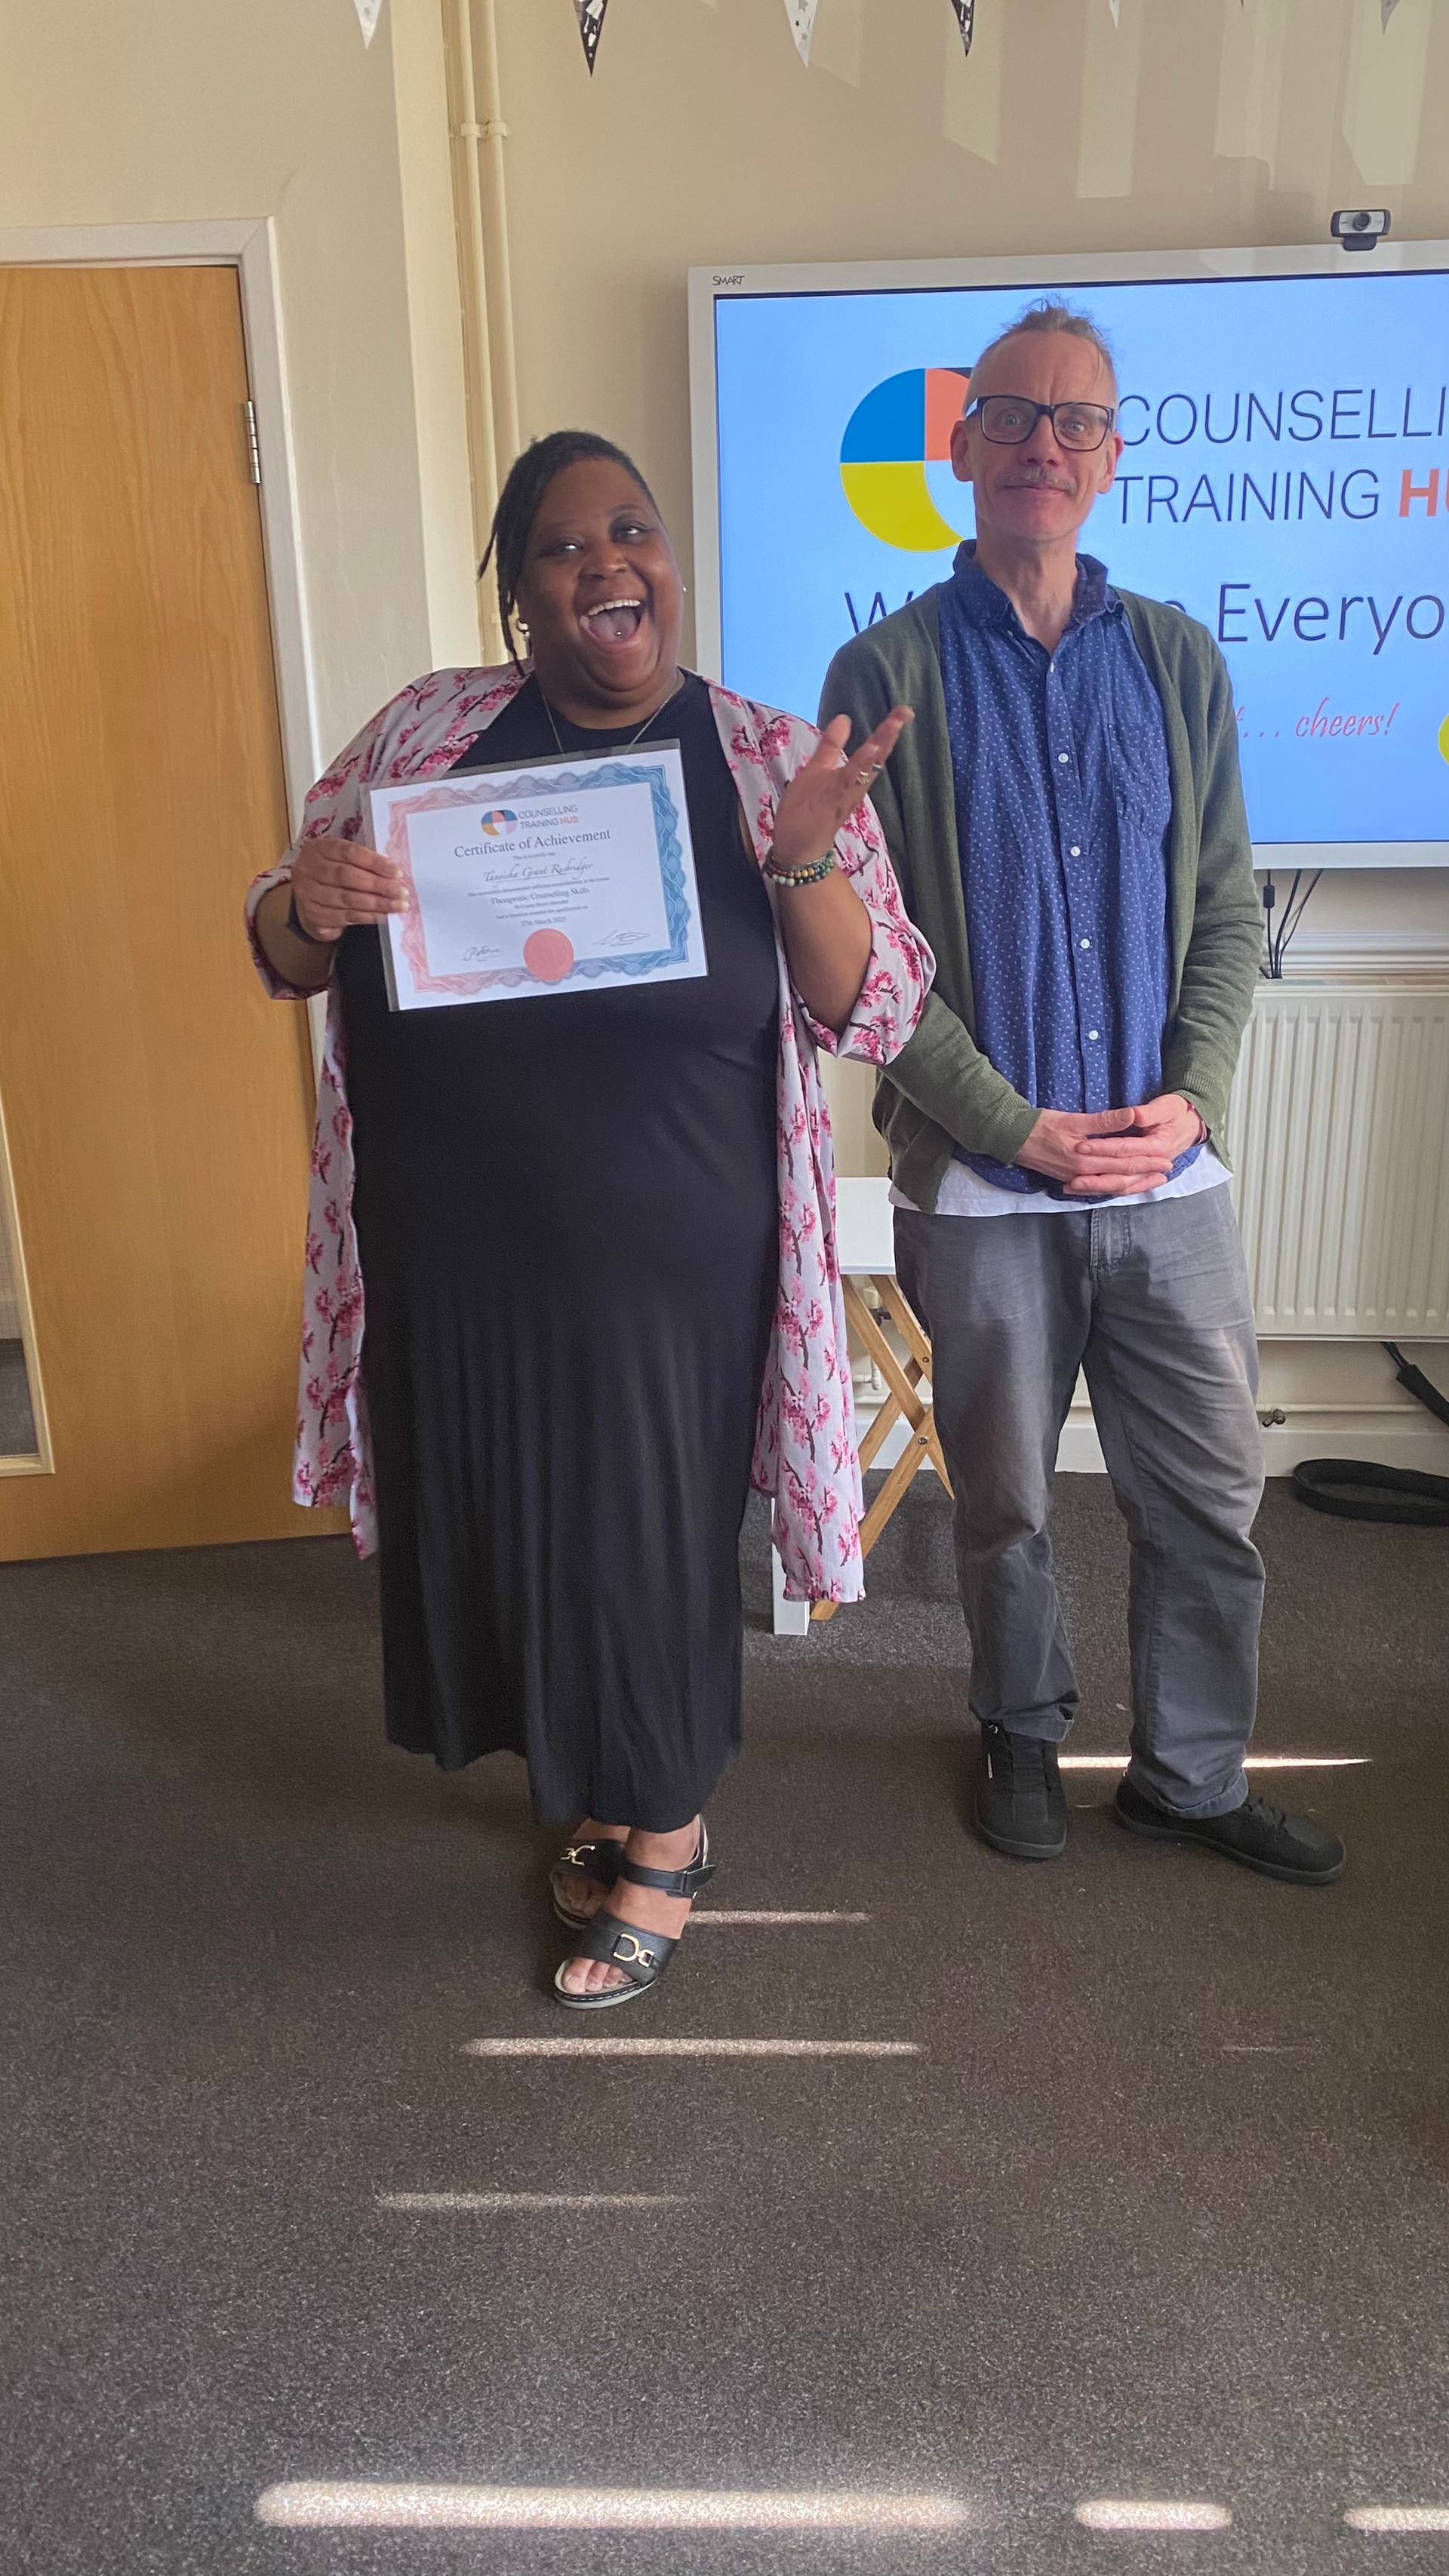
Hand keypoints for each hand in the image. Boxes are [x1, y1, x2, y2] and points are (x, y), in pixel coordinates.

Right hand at [288, 834, 408, 943]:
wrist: (308, 900)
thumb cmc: (331, 874)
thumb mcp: (340, 859)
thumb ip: (360, 861)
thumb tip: (393, 873)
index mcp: (318, 848)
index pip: (349, 853)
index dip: (374, 862)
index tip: (397, 872)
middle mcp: (307, 869)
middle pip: (347, 876)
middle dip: (378, 885)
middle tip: (401, 892)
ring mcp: (307, 894)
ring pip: (347, 899)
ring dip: (377, 903)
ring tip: (398, 905)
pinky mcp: (313, 915)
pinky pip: (346, 916)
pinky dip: (368, 917)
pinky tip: (383, 916)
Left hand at [770, 706, 912, 873]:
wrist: (797, 848)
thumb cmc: (807, 810)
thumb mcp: (817, 770)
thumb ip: (831, 746)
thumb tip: (844, 718)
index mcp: (852, 778)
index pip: (874, 750)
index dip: (888, 730)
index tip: (904, 710)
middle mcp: (854, 787)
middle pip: (876, 758)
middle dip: (890, 734)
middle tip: (906, 712)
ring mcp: (843, 795)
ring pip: (865, 769)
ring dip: (878, 748)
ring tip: (892, 726)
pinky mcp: (831, 802)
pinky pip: (847, 782)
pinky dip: (859, 767)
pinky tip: (868, 750)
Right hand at [1015, 1093, 1204, 1198]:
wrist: (1013, 1139)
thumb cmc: (1043, 1125)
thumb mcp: (1075, 1119)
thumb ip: (1106, 1121)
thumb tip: (1133, 1116)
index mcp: (1088, 1159)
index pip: (1126, 1161)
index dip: (1148, 1160)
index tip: (1167, 1158)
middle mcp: (1085, 1174)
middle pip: (1123, 1176)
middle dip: (1146, 1174)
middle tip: (1167, 1171)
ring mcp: (1077, 1180)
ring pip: (1112, 1186)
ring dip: (1133, 1184)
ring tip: (1151, 1181)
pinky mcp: (1070, 1180)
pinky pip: (1098, 1188)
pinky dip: (1114, 1187)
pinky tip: (1123, 1185)